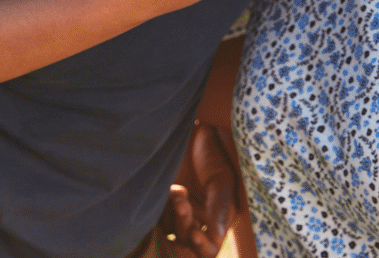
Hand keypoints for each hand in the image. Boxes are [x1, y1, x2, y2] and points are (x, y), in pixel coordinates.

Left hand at [157, 122, 237, 256]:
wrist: (193, 131)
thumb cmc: (213, 154)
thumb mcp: (222, 180)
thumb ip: (220, 208)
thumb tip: (217, 238)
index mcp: (217, 221)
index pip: (209, 249)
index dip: (201, 248)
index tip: (194, 232)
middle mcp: (197, 220)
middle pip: (186, 241)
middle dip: (184, 224)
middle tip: (182, 200)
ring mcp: (176, 210)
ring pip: (169, 229)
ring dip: (172, 212)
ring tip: (178, 188)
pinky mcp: (159, 200)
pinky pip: (155, 215)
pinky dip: (159, 206)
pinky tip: (167, 187)